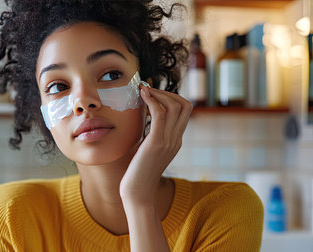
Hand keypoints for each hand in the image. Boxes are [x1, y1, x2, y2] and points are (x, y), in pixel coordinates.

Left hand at [119, 85, 191, 203]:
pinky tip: (142, 96)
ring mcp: (169, 141)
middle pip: (184, 105)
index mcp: (176, 141)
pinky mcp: (156, 143)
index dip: (171, 98)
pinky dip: (152, 100)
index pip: (184, 111)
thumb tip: (145, 119)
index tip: (153, 94)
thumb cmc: (138, 172)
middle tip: (148, 89)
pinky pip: (160, 114)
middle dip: (167, 92)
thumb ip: (151, 135)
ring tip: (143, 90)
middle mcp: (176, 139)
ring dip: (158, 93)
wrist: (137, 192)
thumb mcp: (148, 150)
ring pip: (174, 106)